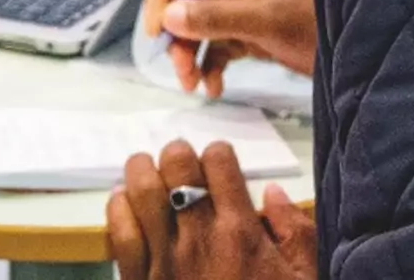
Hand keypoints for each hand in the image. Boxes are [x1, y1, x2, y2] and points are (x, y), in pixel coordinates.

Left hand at [107, 139, 317, 279]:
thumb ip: (295, 233)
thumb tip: (273, 195)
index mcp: (241, 234)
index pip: (219, 161)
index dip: (217, 155)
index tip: (218, 166)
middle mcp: (199, 238)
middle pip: (176, 163)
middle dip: (177, 154)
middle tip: (180, 164)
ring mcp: (164, 258)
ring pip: (141, 187)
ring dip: (142, 171)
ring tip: (148, 173)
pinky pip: (118, 229)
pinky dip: (118, 208)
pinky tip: (126, 205)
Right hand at [140, 0, 314, 96]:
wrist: (361, 41)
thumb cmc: (317, 16)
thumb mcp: (266, 18)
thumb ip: (217, 16)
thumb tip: (170, 16)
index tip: (157, 31)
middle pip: (187, 5)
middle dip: (179, 38)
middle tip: (181, 72)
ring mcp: (243, 12)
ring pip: (200, 31)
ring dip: (191, 57)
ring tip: (194, 85)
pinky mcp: (254, 37)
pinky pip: (220, 50)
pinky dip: (212, 68)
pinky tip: (214, 88)